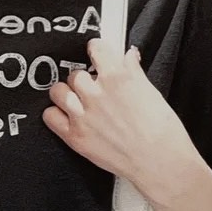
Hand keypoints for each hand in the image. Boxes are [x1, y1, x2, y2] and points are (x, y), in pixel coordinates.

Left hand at [41, 36, 196, 187]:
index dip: (97, 51)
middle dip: (83, 80)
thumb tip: (128, 58)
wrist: (159, 162)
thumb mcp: (151, 92)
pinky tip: (67, 117)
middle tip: (93, 89)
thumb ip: (134, 72)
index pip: (96, 48)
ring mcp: (82, 115)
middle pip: (75, 74)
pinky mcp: (75, 136)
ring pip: (58, 91)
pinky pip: (50, 116)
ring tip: (77, 102)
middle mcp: (96, 93)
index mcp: (117, 77)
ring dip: (66, 95)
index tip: (97, 55)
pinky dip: (55, 115)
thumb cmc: (162, 131)